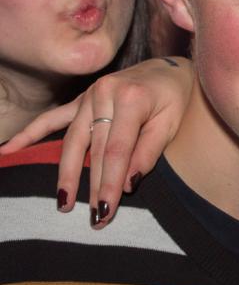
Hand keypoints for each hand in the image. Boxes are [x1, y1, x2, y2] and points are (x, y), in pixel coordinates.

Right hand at [1, 57, 192, 226]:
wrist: (171, 66)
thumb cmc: (175, 97)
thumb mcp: (171, 123)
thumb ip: (148, 152)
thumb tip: (127, 184)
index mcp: (131, 99)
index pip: (116, 150)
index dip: (109, 182)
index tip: (105, 210)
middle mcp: (105, 94)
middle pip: (93, 148)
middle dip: (91, 185)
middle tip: (92, 218)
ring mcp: (90, 95)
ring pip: (73, 139)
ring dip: (66, 172)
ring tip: (63, 202)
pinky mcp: (83, 98)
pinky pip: (54, 118)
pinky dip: (32, 133)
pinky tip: (9, 149)